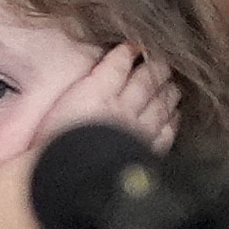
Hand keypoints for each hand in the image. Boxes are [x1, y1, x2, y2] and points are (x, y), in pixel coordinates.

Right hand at [38, 42, 178, 152]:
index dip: (128, 53)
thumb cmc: (53, 146)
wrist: (72, 182)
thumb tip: (101, 64)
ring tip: (172, 84)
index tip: (135, 47)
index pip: (118, 64)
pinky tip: (175, 116)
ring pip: (161, 103)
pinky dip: (173, 120)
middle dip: (155, 67)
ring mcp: (138, 130)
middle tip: (163, 60)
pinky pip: (166, 131)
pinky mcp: (146, 151)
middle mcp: (122, 107)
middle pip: (146, 81)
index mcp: (97, 93)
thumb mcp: (58, 107)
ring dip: (168, 90)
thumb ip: (85, 82)